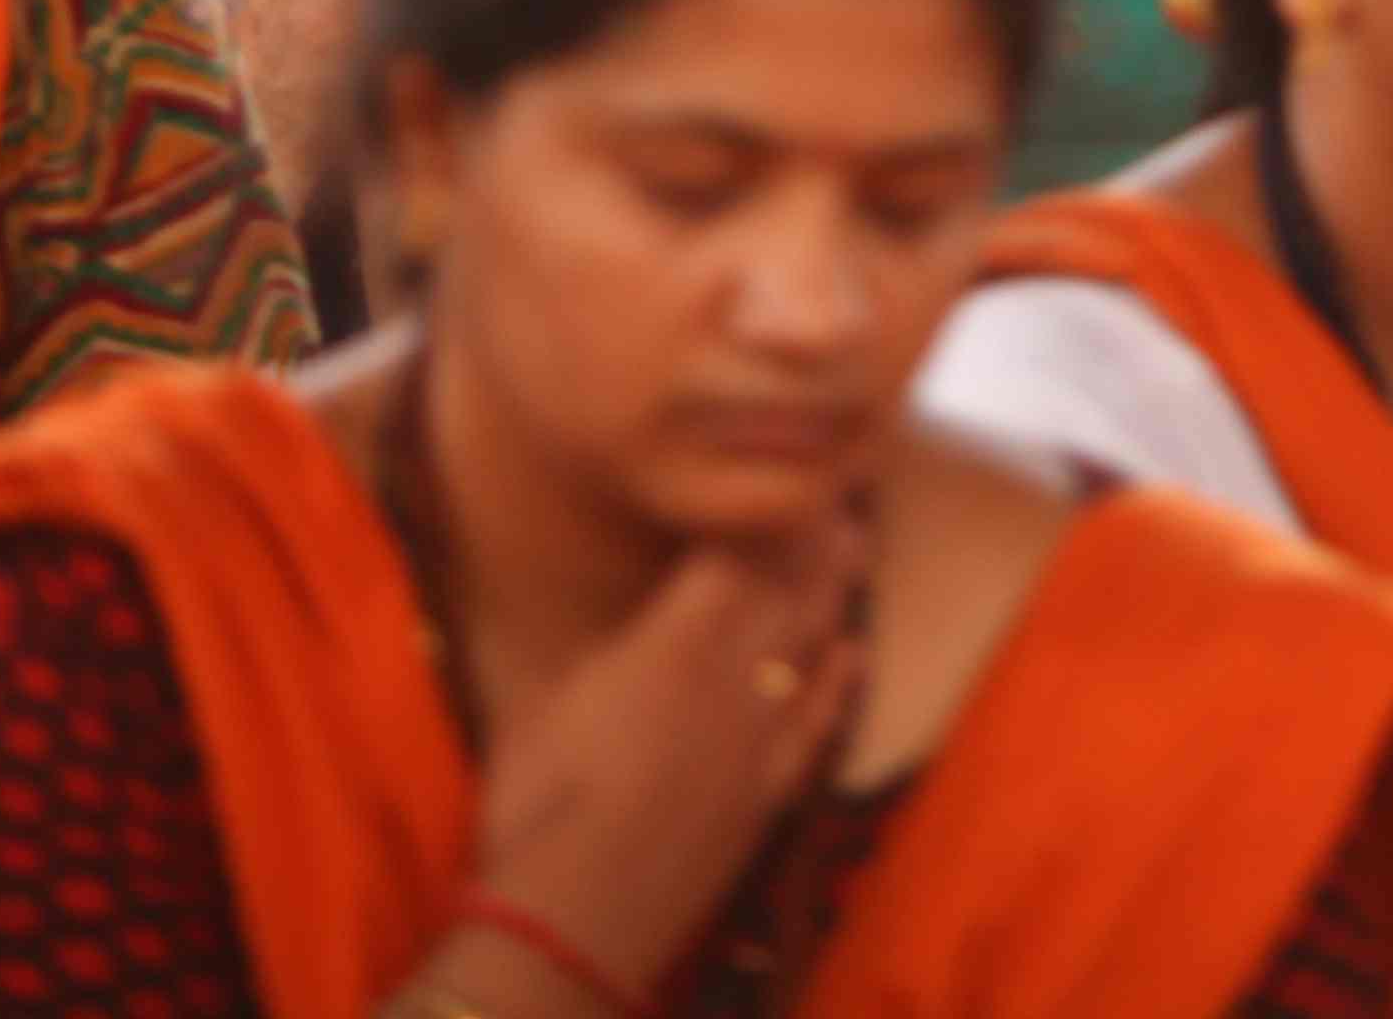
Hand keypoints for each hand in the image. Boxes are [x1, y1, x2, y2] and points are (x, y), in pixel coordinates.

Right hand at [454, 500, 873, 1004]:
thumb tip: (623, 626)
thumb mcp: (546, 704)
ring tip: (854, 547)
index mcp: (675, 642)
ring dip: (834, 592)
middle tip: (840, 495)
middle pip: (791, 590)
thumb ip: (600, 654)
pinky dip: (839, 681)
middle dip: (816, 538)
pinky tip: (854, 653)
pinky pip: (818, 721)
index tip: (785, 475)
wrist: (573, 917)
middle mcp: (732, 678)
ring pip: (813, 645)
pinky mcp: (769, 793)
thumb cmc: (537, 805)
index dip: (765, 513)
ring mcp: (759, 737)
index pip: (737, 555)